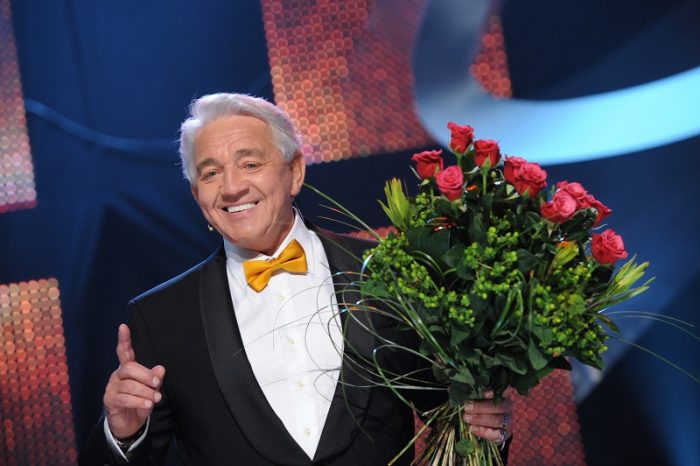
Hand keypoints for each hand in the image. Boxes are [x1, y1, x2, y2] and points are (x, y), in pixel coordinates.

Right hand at [103, 324, 164, 438]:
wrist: (129, 424)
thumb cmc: (140, 401)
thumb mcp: (151, 390)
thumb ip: (155, 378)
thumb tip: (160, 369)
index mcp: (127, 368)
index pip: (124, 351)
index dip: (124, 340)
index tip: (123, 327)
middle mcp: (117, 375)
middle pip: (130, 368)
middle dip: (146, 375)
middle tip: (157, 384)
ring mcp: (112, 388)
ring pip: (129, 385)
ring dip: (146, 392)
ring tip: (155, 399)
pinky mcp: (110, 400)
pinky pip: (125, 398)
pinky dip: (139, 401)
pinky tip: (147, 404)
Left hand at [463, 391, 512, 444]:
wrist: (493, 425)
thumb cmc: (483, 406)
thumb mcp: (478, 397)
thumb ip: (469, 393)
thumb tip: (451, 388)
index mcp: (502, 394)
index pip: (502, 390)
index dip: (494, 392)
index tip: (483, 393)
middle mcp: (508, 406)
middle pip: (499, 406)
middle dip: (481, 407)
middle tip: (466, 408)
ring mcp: (508, 420)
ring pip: (497, 420)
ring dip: (480, 419)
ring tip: (466, 418)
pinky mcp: (506, 433)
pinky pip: (496, 434)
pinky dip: (483, 431)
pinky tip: (472, 428)